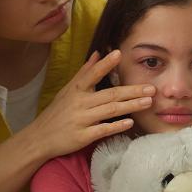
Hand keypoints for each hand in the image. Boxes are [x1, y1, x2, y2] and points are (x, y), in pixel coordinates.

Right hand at [22, 50, 154, 159]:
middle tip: (151, 88)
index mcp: (76, 90)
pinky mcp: (83, 136)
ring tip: (147, 102)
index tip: (119, 54)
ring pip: (109, 111)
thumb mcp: (67, 90)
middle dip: (132, 91)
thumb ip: (84, 72)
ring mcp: (81, 120)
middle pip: (109, 94)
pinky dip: (117, 126)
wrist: (40, 138)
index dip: (105, 64)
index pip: (92, 74)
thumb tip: (97, 53)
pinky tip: (130, 123)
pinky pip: (103, 130)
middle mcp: (79, 103)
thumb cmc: (57, 113)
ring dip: (130, 106)